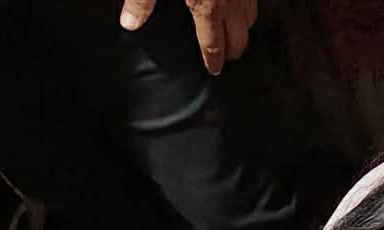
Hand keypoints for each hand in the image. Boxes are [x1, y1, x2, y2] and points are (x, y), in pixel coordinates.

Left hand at [120, 0, 255, 75]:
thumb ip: (141, 2)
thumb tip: (130, 24)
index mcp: (206, 7)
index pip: (213, 44)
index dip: (213, 60)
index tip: (214, 70)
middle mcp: (230, 3)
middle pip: (238, 38)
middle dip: (232, 51)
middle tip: (225, 58)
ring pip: (250, 20)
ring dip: (243, 31)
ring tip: (234, 35)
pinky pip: (254, 3)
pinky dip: (247, 10)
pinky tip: (238, 6)